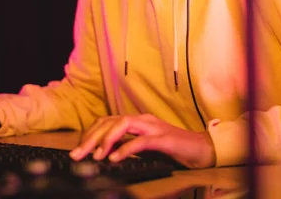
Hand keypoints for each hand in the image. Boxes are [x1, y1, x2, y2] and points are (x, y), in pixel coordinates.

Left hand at [69, 114, 215, 168]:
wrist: (203, 150)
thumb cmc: (174, 150)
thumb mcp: (145, 148)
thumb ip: (127, 147)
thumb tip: (105, 154)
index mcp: (137, 121)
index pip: (106, 121)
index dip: (89, 134)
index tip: (77, 150)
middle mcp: (143, 120)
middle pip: (110, 121)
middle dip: (90, 138)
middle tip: (77, 155)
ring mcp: (154, 127)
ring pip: (123, 124)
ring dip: (106, 139)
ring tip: (95, 155)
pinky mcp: (164, 139)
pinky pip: (141, 141)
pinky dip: (126, 149)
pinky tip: (115, 159)